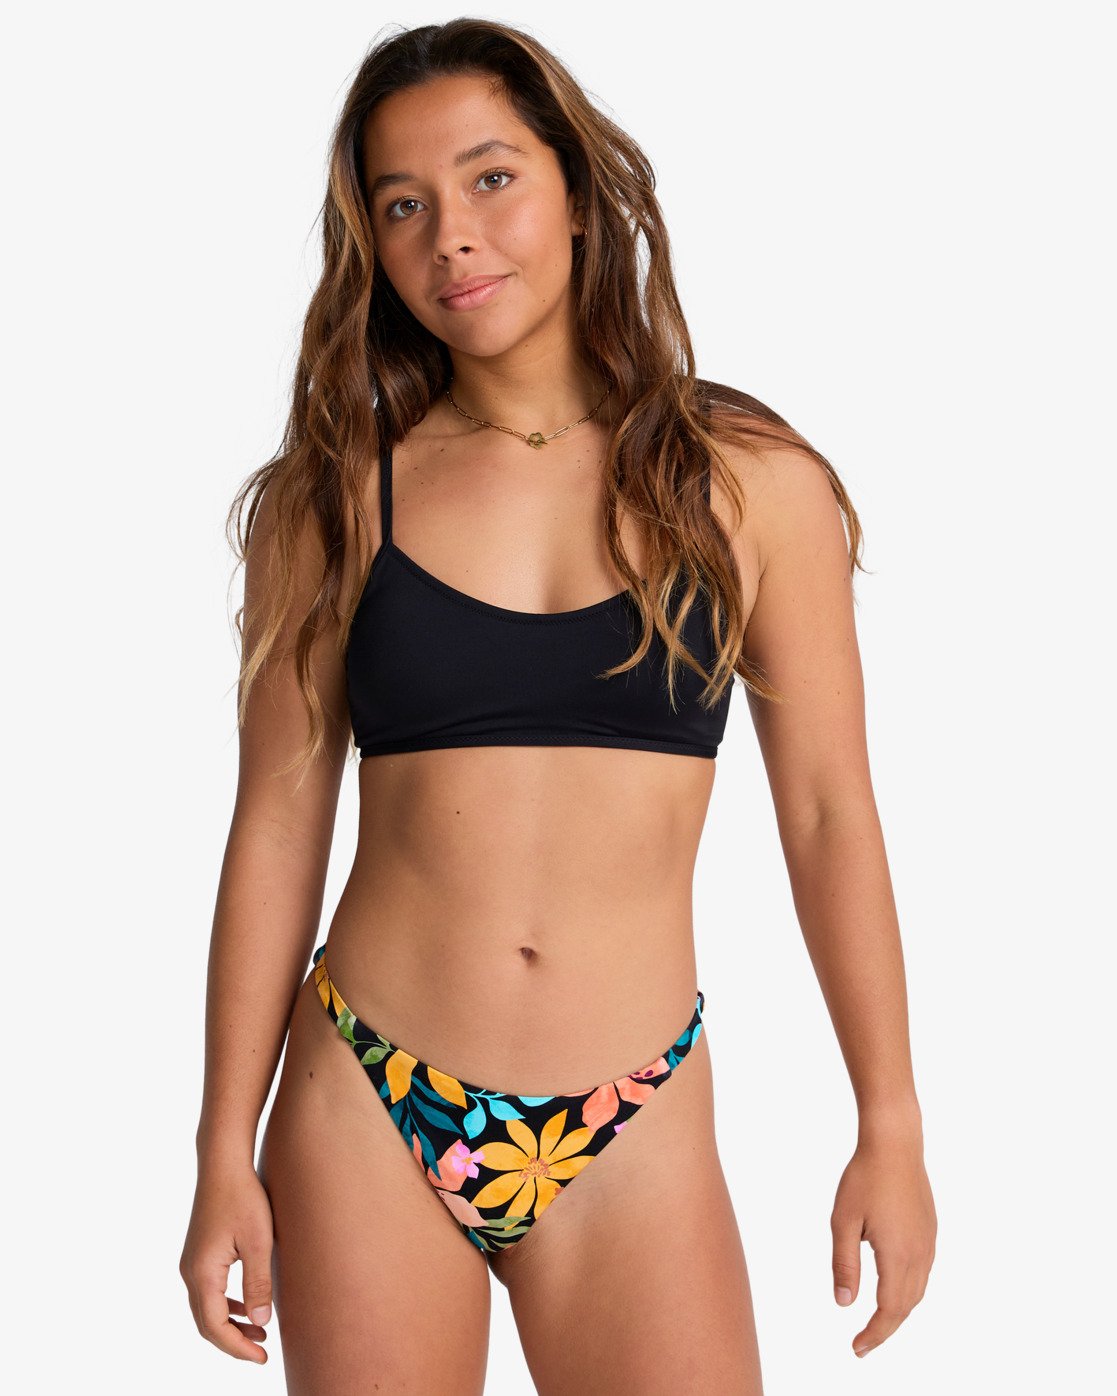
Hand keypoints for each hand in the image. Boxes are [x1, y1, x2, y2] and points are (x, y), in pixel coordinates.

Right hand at [179, 1162, 275, 1363]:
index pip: (215, 1327)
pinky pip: (209, 1292)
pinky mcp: (199, 1254)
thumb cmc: (244, 1198)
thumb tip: (261, 1323)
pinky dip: (227, 1306)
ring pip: (207, 1309)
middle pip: (206, 1323)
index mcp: (203, 1273)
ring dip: (231, 1325)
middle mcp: (191, 1272)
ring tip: (260, 1333)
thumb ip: (258, 1284)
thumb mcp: (258, 1242)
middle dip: (233, 1341)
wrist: (223, 1164)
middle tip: (262, 1352)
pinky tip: (248, 1307)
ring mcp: (192, 1263)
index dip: (238, 1347)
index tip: (262, 1357)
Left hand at [830, 1127, 936, 1357]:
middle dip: (886, 1328)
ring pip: (917, 1290)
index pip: (889, 1310)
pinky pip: (923, 1271)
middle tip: (863, 1343)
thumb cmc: (864, 1177)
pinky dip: (908, 1289)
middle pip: (906, 1306)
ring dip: (899, 1310)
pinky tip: (894, 1286)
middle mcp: (920, 1253)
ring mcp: (928, 1241)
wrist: (895, 1143)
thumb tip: (844, 1303)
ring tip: (877, 1321)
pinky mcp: (930, 1229)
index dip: (875, 1334)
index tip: (857, 1349)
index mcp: (898, 1255)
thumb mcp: (843, 1221)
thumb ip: (844, 1264)